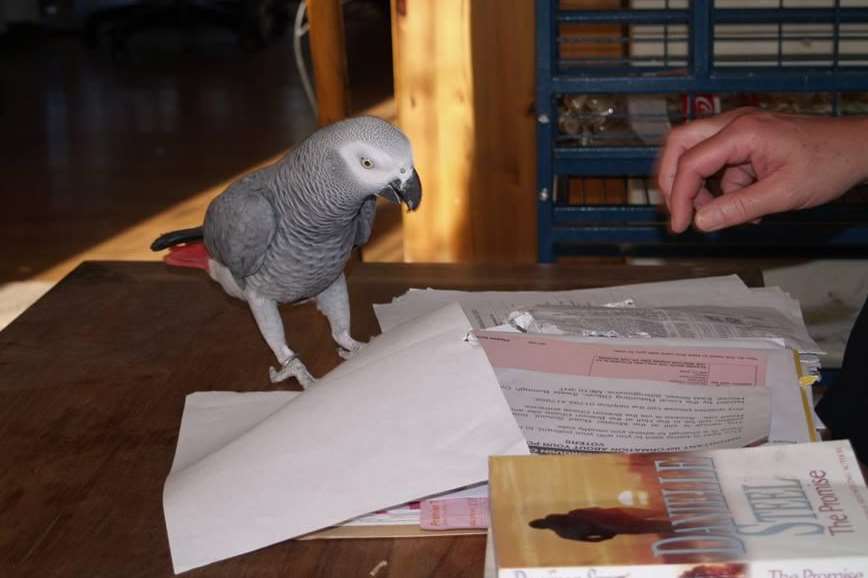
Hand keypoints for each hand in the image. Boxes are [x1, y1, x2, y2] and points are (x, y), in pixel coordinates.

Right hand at [656, 108, 867, 232]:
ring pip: (695, 152)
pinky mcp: (746, 139)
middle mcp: (734, 124)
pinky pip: (718, 161)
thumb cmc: (828, 162)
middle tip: (676, 210)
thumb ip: (737, 208)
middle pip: (679, 144)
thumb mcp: (782, 194)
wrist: (858, 147)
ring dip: (696, 184)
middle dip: (671, 180)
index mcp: (742, 132)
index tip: (679, 226)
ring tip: (716, 212)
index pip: (690, 163)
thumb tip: (700, 222)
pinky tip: (741, 204)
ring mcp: (739, 129)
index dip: (678, 197)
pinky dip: (720, 185)